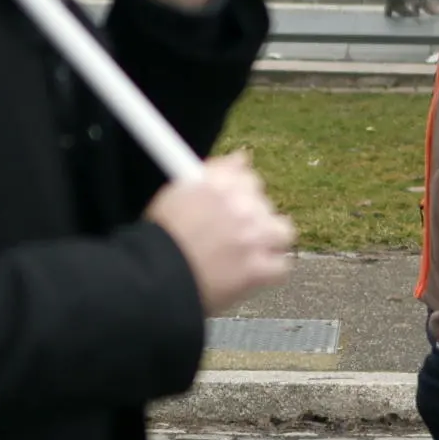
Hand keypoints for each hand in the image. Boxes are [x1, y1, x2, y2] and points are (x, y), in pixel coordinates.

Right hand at [143, 151, 291, 312]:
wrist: (155, 281)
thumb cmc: (160, 242)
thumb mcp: (175, 194)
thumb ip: (212, 173)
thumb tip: (241, 158)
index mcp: (217, 183)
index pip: (246, 174)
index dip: (239, 193)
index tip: (230, 206)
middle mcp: (239, 204)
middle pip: (264, 203)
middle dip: (251, 218)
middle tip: (229, 237)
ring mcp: (253, 236)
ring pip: (282, 231)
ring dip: (268, 241)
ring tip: (244, 256)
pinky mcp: (260, 268)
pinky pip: (281, 266)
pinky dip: (268, 273)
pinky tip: (248, 277)